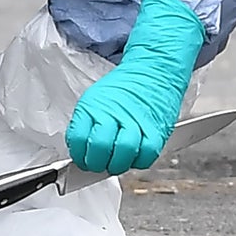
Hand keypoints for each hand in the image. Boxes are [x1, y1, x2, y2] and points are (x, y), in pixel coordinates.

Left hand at [65, 0, 206, 174]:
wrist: (154, 69)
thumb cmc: (123, 88)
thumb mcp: (94, 99)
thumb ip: (84, 125)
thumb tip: (79, 153)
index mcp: (92, 106)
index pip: (78, 139)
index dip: (78, 155)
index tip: (82, 159)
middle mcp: (113, 113)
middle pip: (100, 148)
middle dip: (96, 164)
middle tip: (98, 164)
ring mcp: (136, 121)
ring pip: (123, 154)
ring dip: (116, 166)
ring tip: (114, 163)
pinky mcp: (157, 131)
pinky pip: (146, 156)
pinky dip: (138, 162)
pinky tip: (133, 157)